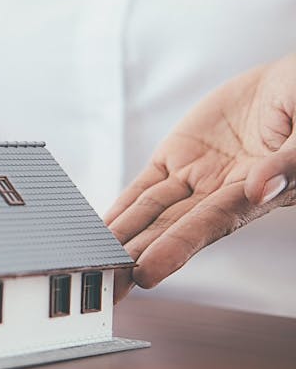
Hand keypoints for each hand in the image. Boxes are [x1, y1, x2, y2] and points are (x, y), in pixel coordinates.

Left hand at [106, 53, 295, 301]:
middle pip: (171, 229)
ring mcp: (196, 177)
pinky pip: (143, 187)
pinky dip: (122, 208)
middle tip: (103, 284)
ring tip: (92, 263)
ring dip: (122, 238)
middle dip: (136, 258)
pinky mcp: (177, 158)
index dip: (177, 248)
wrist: (288, 84)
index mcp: (255, 194)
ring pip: (152, 212)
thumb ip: (287, 164)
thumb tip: (259, 187)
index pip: (209, 225)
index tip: (147, 272)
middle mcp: (220, 193)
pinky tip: (100, 231)